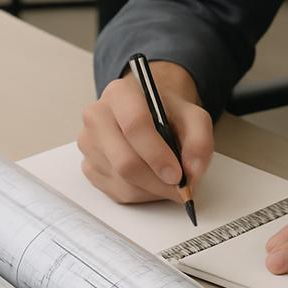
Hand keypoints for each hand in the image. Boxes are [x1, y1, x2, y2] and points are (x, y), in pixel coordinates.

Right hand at [77, 61, 213, 202]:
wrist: (146, 112)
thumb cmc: (165, 113)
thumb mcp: (193, 116)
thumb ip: (199, 141)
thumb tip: (192, 172)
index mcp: (120, 93)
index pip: (134, 126)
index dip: (157, 155)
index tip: (177, 175)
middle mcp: (96, 117)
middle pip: (125, 161)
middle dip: (157, 182)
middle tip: (179, 188)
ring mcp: (88, 144)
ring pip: (122, 182)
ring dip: (152, 190)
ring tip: (167, 181)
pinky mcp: (87, 166)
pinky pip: (115, 192)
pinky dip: (140, 194)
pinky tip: (150, 180)